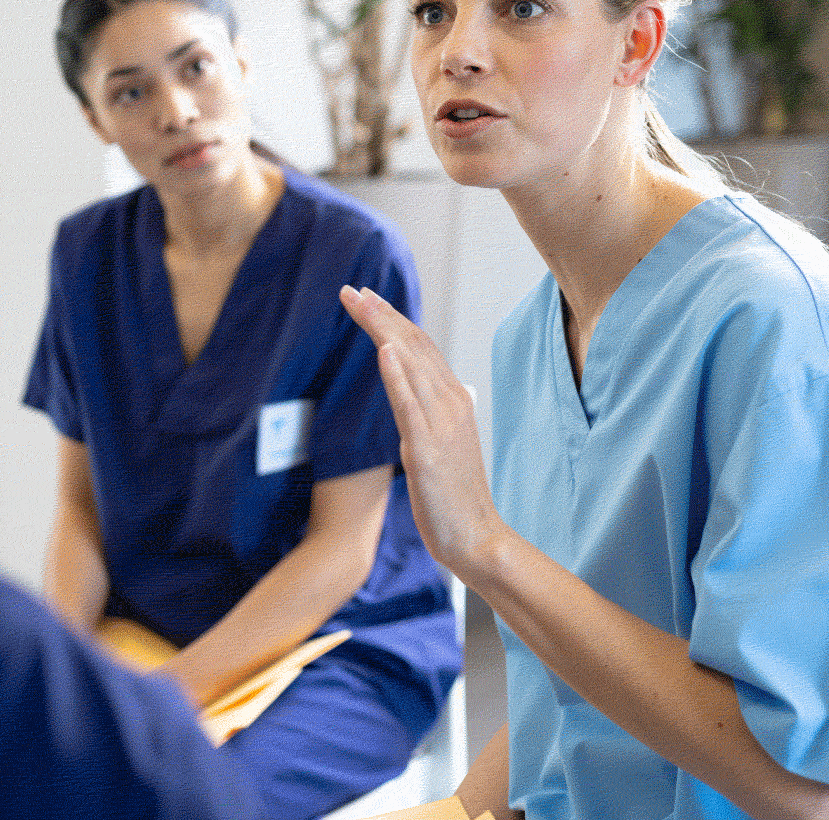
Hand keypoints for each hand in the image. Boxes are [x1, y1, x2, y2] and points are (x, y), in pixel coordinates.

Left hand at [339, 285, 506, 575]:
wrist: (476, 537)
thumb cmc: (456, 493)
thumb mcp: (448, 443)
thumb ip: (443, 412)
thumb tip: (450, 388)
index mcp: (454, 399)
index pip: (420, 346)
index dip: (392, 319)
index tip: (365, 298)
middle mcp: (451, 403)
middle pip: (413, 346)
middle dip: (381, 315)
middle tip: (351, 290)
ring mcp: (441, 425)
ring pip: (410, 365)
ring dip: (384, 331)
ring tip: (361, 304)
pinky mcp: (428, 451)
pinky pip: (410, 406)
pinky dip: (398, 376)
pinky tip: (384, 351)